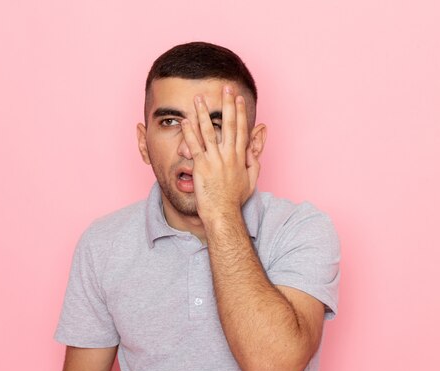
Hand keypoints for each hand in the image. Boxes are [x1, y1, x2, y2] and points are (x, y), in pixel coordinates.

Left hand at [181, 85, 259, 223]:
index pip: (241, 129)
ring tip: (199, 98)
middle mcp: (229, 155)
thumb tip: (253, 153)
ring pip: (208, 131)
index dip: (240, 112)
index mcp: (240, 157)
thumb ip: (253, 165)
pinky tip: (185, 121)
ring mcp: (215, 160)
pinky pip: (194, 146)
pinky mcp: (201, 166)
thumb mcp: (250, 182)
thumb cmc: (234, 201)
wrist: (223, 214)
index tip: (238, 98)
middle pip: (228, 124)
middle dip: (227, 104)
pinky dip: (189, 133)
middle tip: (225, 87)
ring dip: (203, 113)